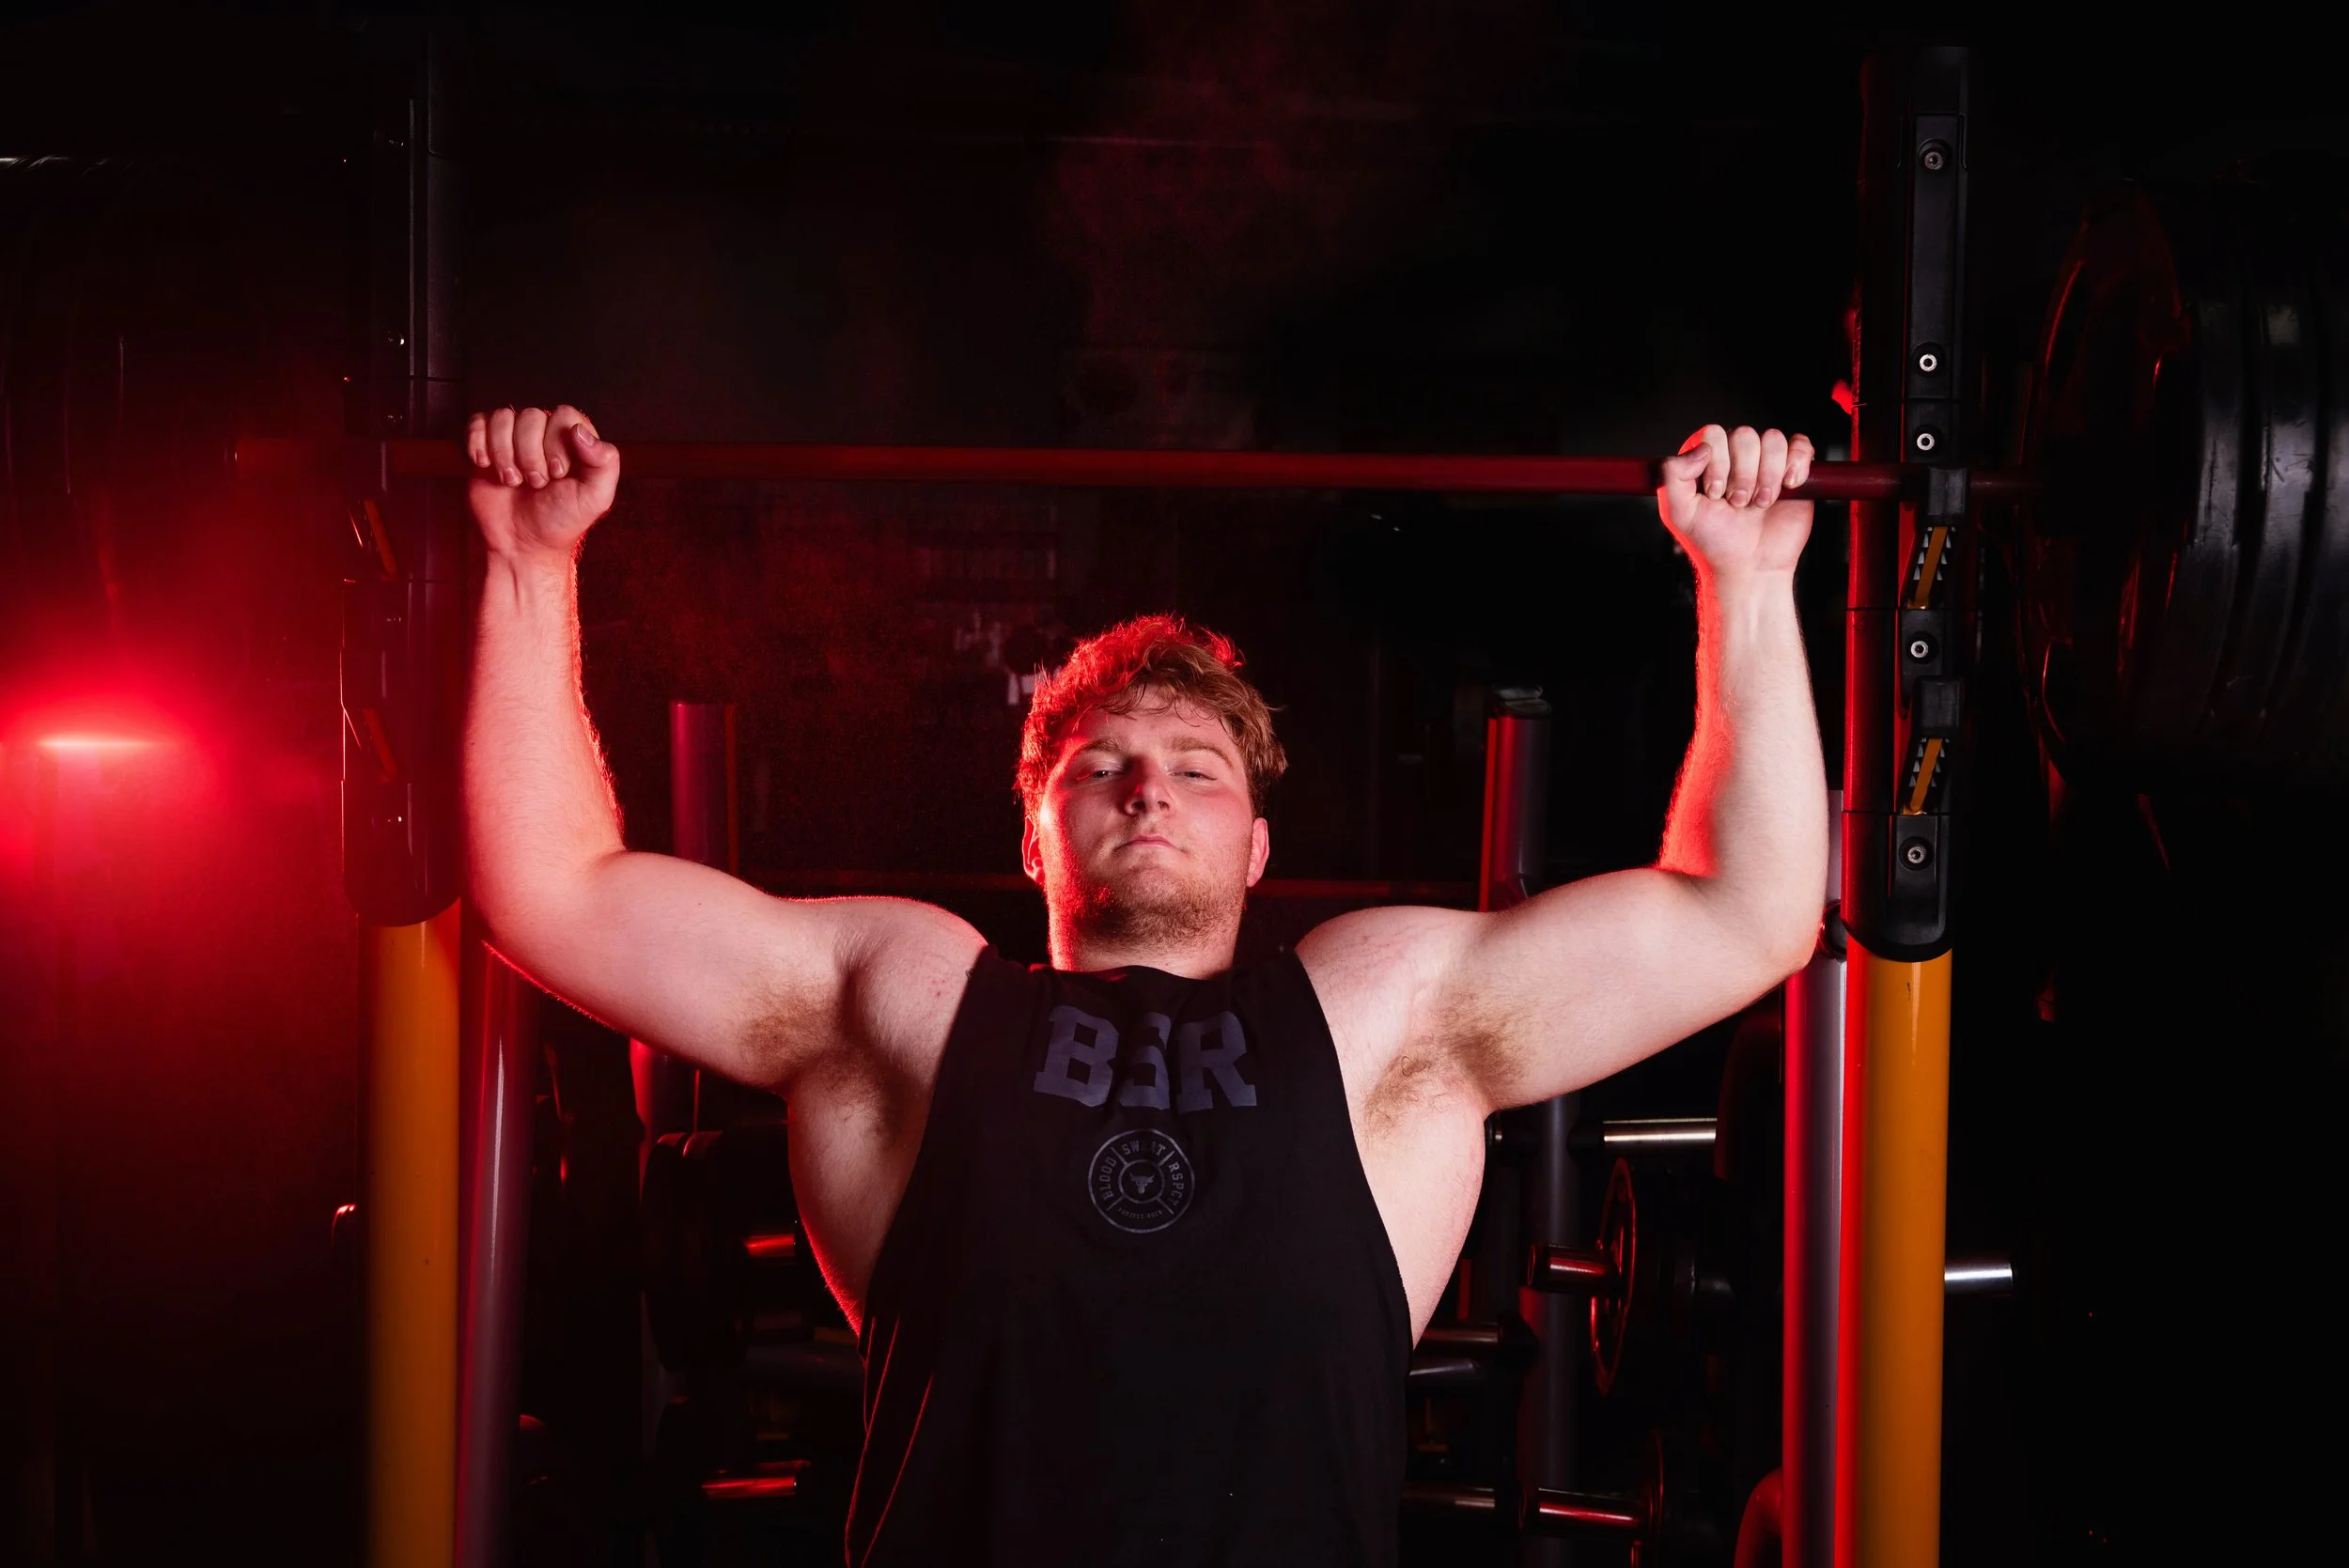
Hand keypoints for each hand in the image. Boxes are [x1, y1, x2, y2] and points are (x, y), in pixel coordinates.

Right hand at [466, 404, 620, 559]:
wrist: (521, 544)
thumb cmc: (560, 521)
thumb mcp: (595, 497)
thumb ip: (604, 462)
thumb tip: (580, 431)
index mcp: (574, 441)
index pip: (564, 415)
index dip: (557, 443)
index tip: (558, 474)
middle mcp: (544, 434)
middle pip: (531, 416)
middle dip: (530, 455)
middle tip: (535, 484)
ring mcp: (513, 438)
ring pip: (503, 418)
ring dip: (504, 453)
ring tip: (512, 481)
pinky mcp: (486, 445)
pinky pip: (477, 422)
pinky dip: (478, 442)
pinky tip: (485, 465)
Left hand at [1656, 424, 1813, 581]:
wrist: (1749, 567)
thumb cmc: (1714, 542)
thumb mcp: (1679, 512)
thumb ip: (1673, 474)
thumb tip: (1702, 448)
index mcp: (1708, 461)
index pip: (1714, 434)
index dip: (1717, 463)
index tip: (1715, 495)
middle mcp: (1737, 457)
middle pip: (1744, 436)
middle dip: (1742, 475)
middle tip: (1738, 504)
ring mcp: (1766, 462)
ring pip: (1773, 439)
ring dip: (1767, 475)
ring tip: (1760, 503)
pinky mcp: (1794, 471)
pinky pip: (1801, 445)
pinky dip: (1796, 463)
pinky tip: (1788, 487)